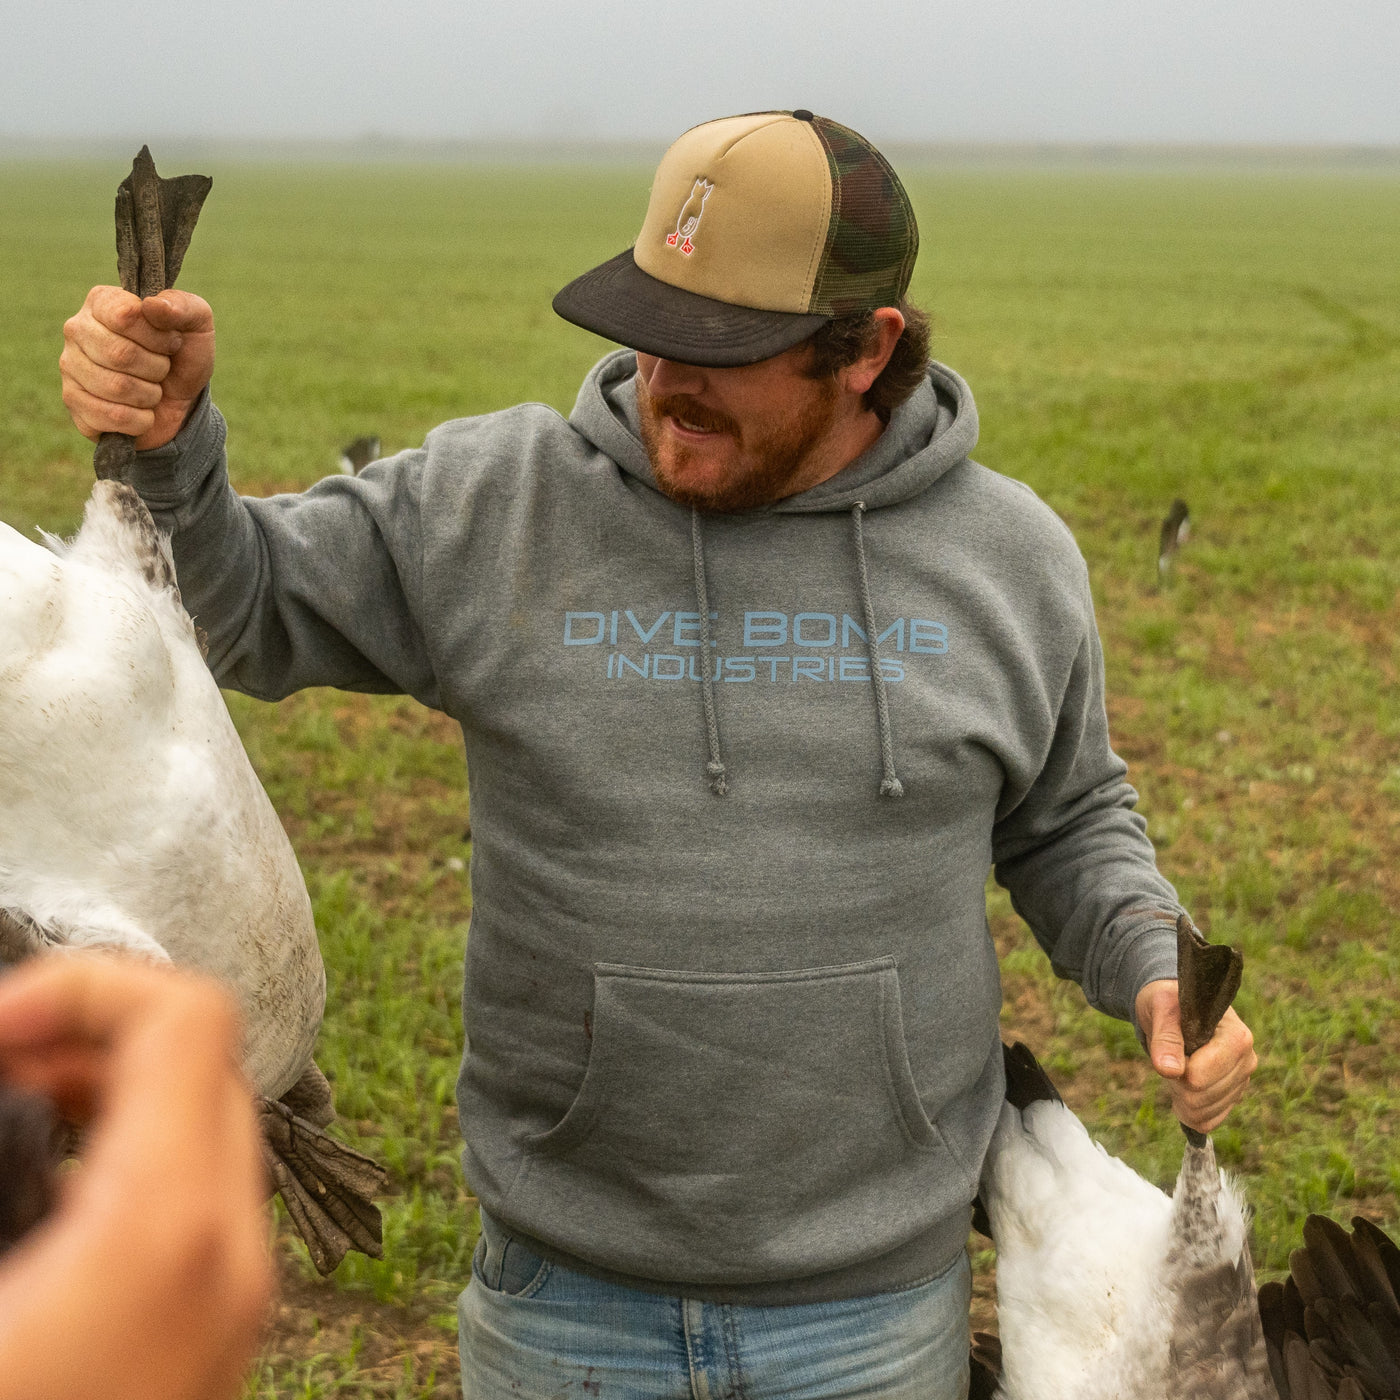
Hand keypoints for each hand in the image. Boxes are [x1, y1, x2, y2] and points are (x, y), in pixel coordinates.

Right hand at [0, 955, 270, 1399]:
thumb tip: (5, 1065)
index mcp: (172, 1224)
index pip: (186, 1014)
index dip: (80, 985)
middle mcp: (236, 1253)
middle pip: (201, 1060)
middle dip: (89, 1032)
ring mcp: (238, 1299)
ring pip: (205, 1124)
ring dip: (107, 1089)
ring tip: (10, 1103)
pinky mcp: (216, 1335)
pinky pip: (198, 1197)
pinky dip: (127, 1154)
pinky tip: (43, 1181)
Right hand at [61, 287, 215, 449]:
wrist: (180, 402)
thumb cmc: (183, 357)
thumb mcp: (197, 326)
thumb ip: (183, 306)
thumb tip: (153, 305)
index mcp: (102, 301)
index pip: (125, 316)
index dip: (159, 337)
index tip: (172, 342)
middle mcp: (77, 329)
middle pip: (119, 354)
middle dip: (157, 368)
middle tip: (162, 369)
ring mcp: (70, 366)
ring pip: (116, 387)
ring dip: (150, 395)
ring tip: (152, 389)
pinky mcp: (74, 402)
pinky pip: (111, 416)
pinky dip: (141, 420)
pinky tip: (141, 411)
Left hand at [1135, 978, 1256, 1133]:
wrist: (1174, 1009)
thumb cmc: (1169, 1005)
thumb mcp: (1160, 1008)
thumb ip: (1165, 1037)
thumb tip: (1168, 1071)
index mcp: (1237, 1038)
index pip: (1199, 1076)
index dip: (1175, 1067)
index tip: (1170, 1046)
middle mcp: (1248, 1061)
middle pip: (1201, 1098)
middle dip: (1176, 1082)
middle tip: (1171, 1057)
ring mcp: (1243, 1080)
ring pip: (1204, 1113)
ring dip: (1180, 1095)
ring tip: (1179, 1066)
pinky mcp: (1234, 1095)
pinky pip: (1209, 1120)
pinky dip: (1189, 1110)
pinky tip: (1185, 1087)